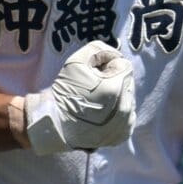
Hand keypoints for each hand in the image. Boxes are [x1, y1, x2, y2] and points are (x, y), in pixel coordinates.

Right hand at [18, 40, 134, 154]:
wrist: (54, 124)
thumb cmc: (64, 92)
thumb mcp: (76, 61)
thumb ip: (98, 49)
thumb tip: (112, 55)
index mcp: (116, 88)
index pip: (124, 65)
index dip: (106, 65)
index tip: (92, 74)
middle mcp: (126, 108)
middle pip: (127, 82)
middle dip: (113, 80)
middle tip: (92, 88)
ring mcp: (125, 124)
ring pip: (128, 99)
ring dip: (116, 96)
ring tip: (95, 102)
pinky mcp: (122, 135)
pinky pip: (127, 116)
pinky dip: (116, 112)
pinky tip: (100, 113)